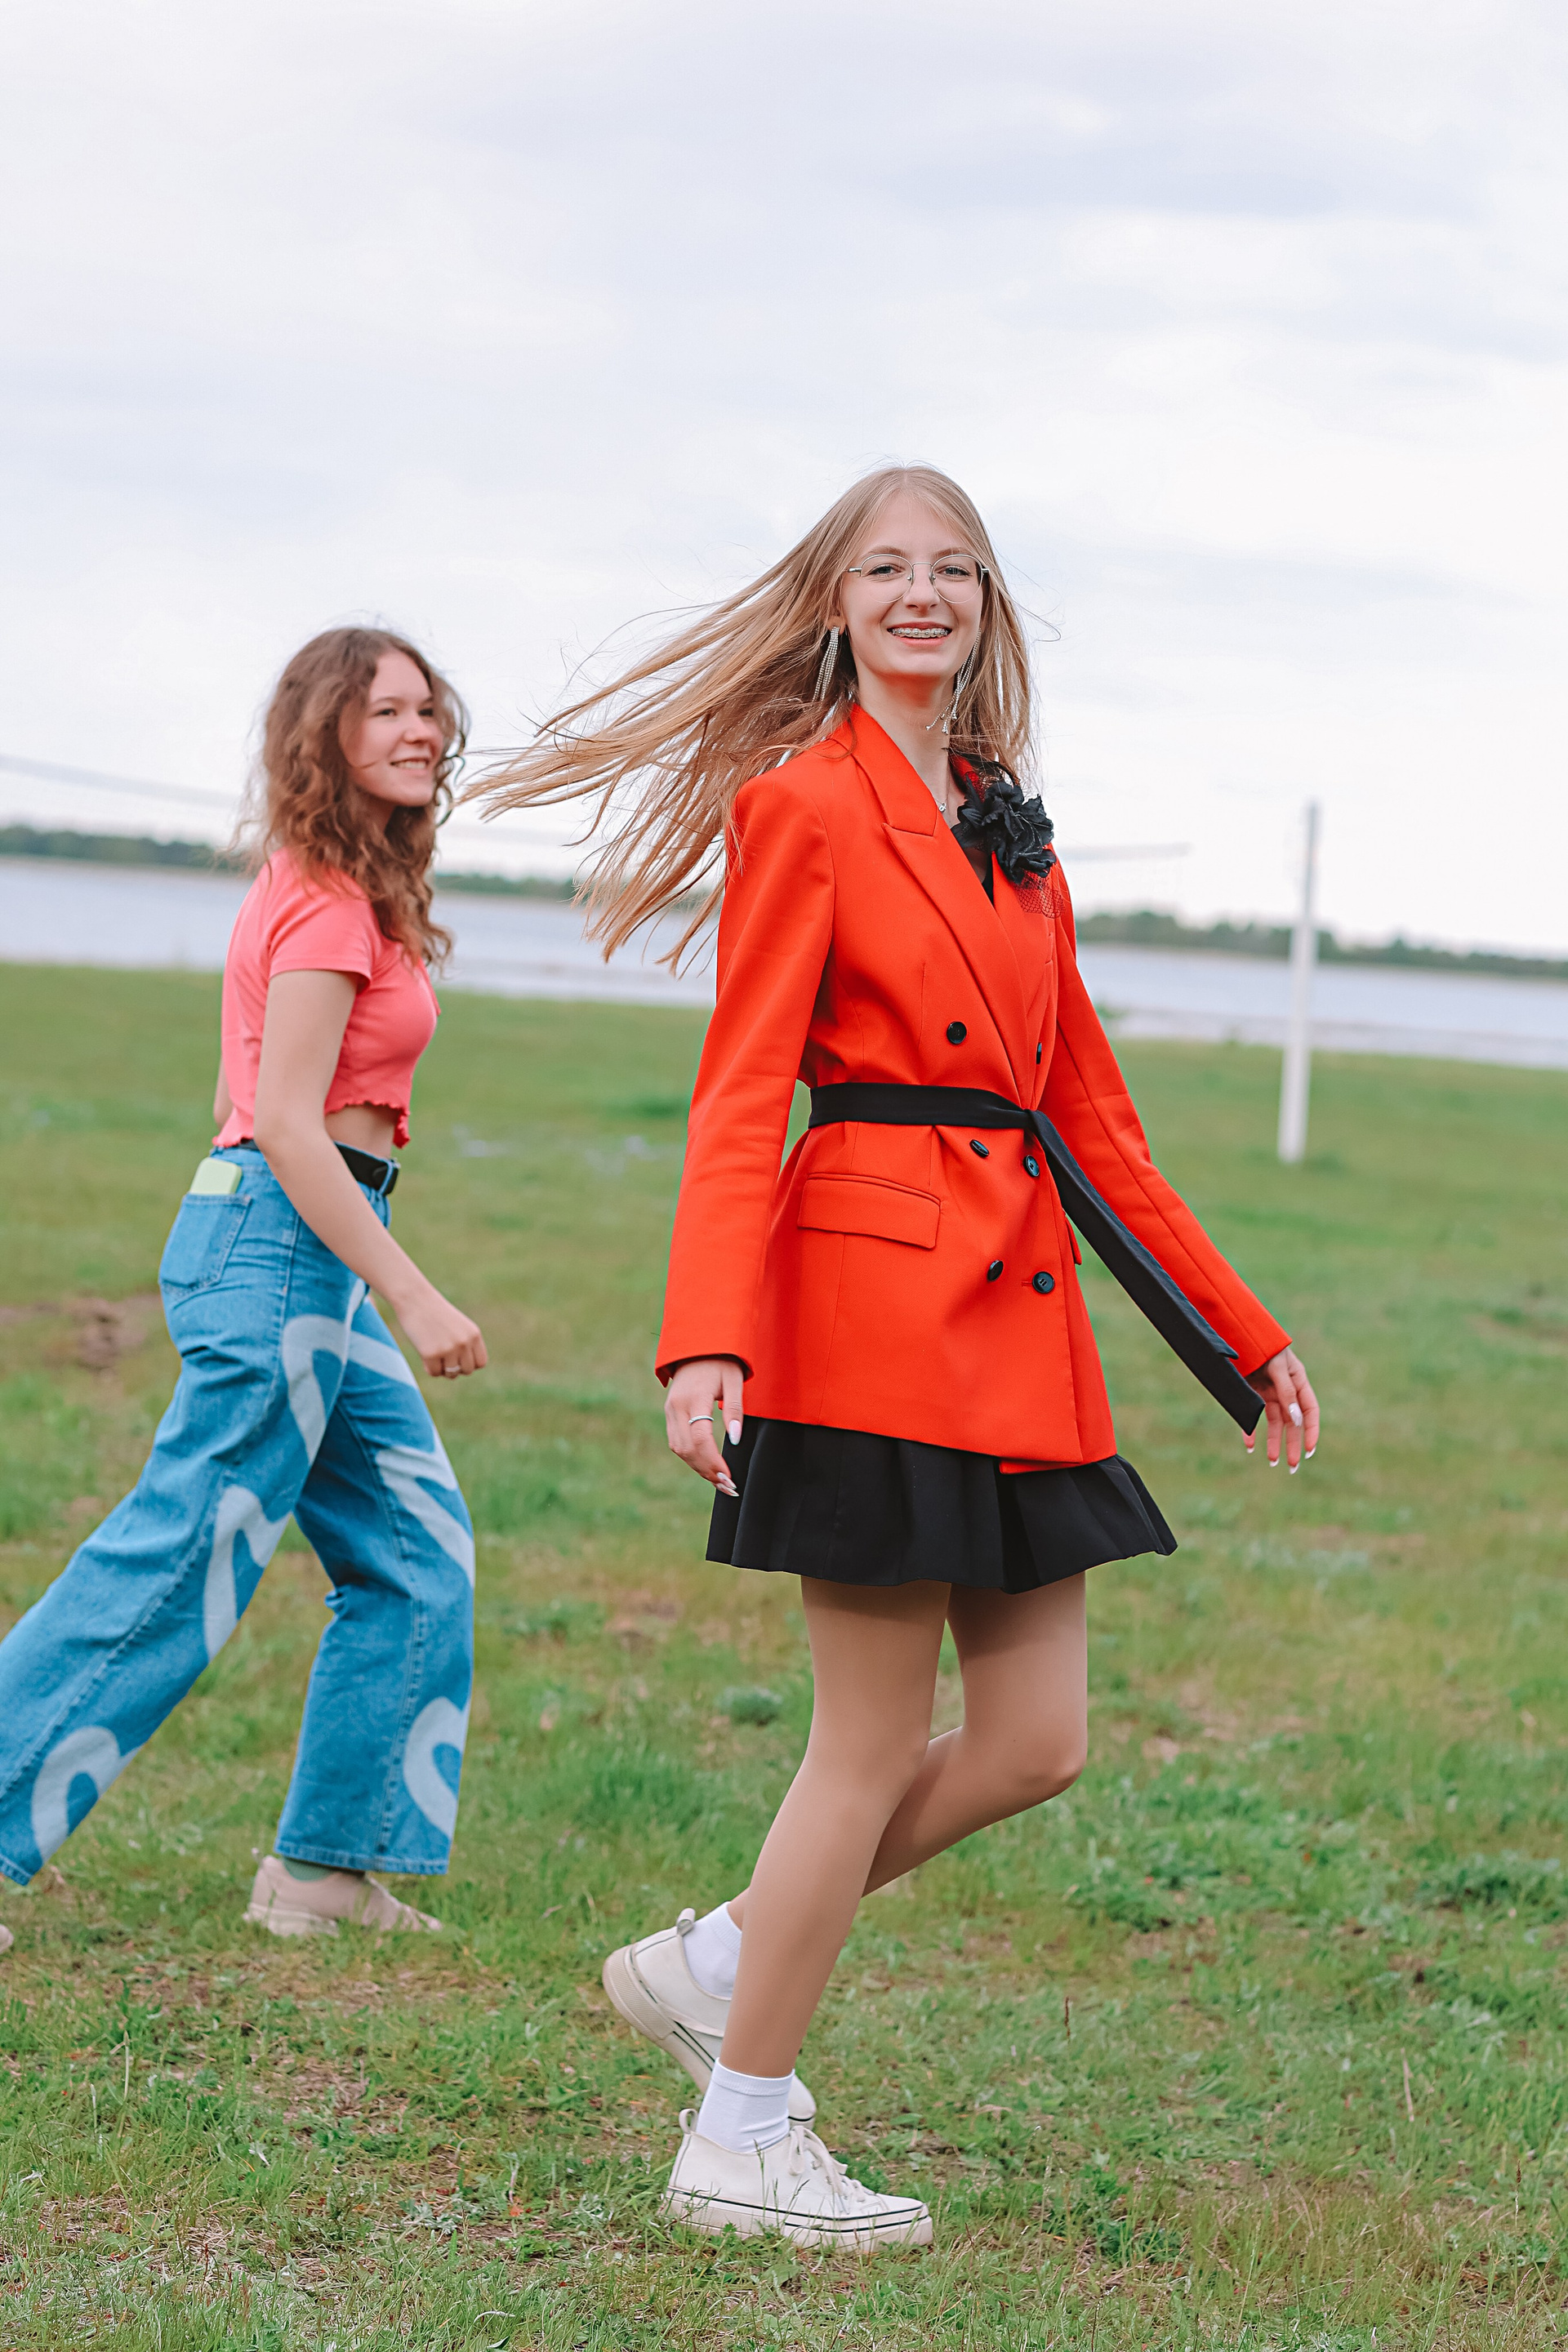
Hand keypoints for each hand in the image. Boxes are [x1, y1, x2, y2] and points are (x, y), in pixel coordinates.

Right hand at [394, 1283, 488, 1380]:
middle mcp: (464, 1342)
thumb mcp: (458, 1326)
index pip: (480, 1363)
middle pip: (467, 1371)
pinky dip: (429, 1367)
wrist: (414, 1299)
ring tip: (434, 1355)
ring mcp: (448, 1349)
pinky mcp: (431, 1353)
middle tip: (443, 1358)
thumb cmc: (434, 1313)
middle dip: (455, 1368)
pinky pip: (434, 1373)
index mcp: (474, 1334)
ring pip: (451, 1374)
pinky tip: (424, 1354)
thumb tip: (460, 1370)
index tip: (457, 1359)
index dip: (468, 1364)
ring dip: (442, 1369)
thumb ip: (465, 1345)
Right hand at [665, 1358, 743, 1496]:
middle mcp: (676, 1406)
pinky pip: (677, 1443)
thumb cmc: (721, 1362)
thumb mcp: (734, 1381)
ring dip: (699, 1469)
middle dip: (707, 1471)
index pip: (700, 1437)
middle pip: (687, 1449)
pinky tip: (708, 1467)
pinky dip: (691, 1458)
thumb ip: (734, 1410)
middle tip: (729, 1487)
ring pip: (679, 1449)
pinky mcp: (669, 1414)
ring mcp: (669, 1411)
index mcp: (694, 1397)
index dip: (714, 1461)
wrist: (697, 1347)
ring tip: (720, 1483)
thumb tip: (734, 1439)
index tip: (729, 1476)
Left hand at [1245, 1346, 1317, 1471]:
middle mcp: (1285, 1391)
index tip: (1310, 1450)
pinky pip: (1253, 1416)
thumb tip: (1297, 1419)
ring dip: (1273, 1442)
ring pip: (1274, 1423)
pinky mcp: (1252, 1393)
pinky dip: (1251, 1430)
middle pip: (1292, 1423)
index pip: (1310, 1411)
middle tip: (1293, 1467)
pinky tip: (1249, 1445)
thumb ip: (1287, 1391)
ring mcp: (1269, 1393)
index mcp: (1298, 1382)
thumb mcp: (1278, 1367)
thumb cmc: (1264, 1345)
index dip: (1312, 1431)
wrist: (1239, 1332)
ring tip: (1272, 1461)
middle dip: (1293, 1445)